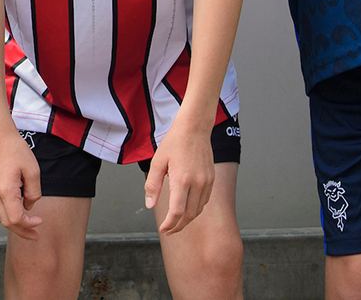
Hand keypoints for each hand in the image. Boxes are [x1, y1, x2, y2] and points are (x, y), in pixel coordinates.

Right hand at [0, 129, 43, 239]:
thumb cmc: (16, 150)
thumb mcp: (33, 171)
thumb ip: (33, 193)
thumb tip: (29, 206)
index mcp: (5, 191)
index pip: (15, 219)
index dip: (29, 225)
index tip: (40, 221)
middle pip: (6, 222)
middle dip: (21, 231)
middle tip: (35, 236)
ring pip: (1, 217)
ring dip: (15, 224)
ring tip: (29, 228)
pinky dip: (9, 214)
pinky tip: (21, 212)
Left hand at [144, 119, 214, 235]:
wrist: (194, 129)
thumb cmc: (174, 143)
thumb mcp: (157, 162)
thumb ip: (153, 185)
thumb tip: (149, 205)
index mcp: (182, 180)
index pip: (177, 212)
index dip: (169, 225)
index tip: (162, 229)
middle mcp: (197, 184)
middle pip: (189, 216)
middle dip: (178, 227)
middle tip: (168, 230)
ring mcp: (207, 182)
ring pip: (198, 210)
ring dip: (187, 220)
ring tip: (176, 223)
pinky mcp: (211, 180)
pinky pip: (204, 201)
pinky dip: (196, 210)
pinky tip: (187, 209)